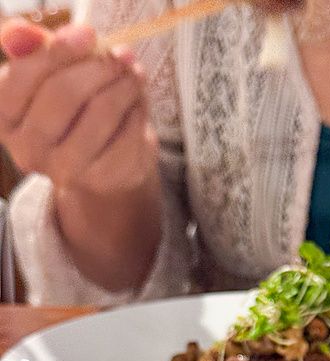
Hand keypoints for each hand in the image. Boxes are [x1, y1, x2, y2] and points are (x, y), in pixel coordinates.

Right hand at [0, 19, 157, 196]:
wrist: (105, 157)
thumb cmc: (75, 108)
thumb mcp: (52, 73)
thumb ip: (35, 49)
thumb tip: (20, 34)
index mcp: (6, 117)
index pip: (23, 76)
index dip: (58, 50)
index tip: (88, 34)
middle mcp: (28, 148)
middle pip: (63, 94)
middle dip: (98, 67)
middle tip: (121, 55)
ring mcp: (64, 170)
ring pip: (100, 114)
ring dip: (124, 87)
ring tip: (135, 75)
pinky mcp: (100, 179)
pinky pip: (126, 135)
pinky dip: (137, 112)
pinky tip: (136, 104)